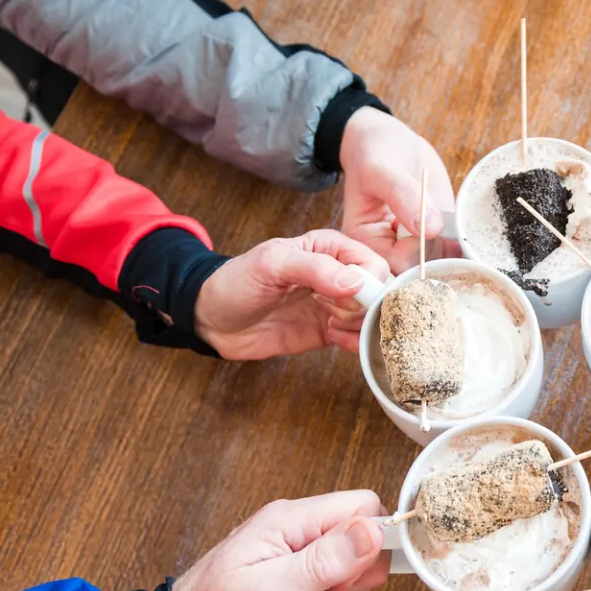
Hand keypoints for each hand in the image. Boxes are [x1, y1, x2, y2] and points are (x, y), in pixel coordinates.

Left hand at [170, 491, 390, 590]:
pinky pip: (337, 583)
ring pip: (354, 563)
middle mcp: (296, 527)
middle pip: (363, 535)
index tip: (353, 579)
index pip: (361, 505)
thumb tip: (374, 530)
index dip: (372, 542)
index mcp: (289, 521)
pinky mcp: (298, 571)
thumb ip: (324, 561)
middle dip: (357, 575)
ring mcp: (296, 549)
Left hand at [195, 229, 388, 358]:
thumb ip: (314, 268)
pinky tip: (335, 340)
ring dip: (360, 326)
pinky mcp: (329, 331)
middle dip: (365, 307)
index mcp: (329, 247)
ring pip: (371, 317)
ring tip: (332, 326)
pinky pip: (357, 338)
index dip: (369, 282)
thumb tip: (355, 283)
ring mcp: (335, 304)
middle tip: (333, 312)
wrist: (212, 319)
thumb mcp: (271, 265)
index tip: (346, 296)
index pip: (372, 262)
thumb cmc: (236, 281)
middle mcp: (338, 274)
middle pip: (378, 292)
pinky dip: (355, 343)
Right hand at [339, 107, 458, 273]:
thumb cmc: (374, 151)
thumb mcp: (381, 168)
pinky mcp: (436, 238)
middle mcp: (388, 251)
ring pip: (438, 268)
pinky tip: (468, 238)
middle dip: (438, 264)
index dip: (415, 255)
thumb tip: (430, 228)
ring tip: (461, 236)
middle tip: (453, 241)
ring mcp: (415, 247)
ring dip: (455, 259)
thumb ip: (402, 196)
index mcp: (364, 242)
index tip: (430, 232)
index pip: (393, 266)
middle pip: (415, 276)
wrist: (392, 142)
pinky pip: (453, 254)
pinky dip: (464, 250)